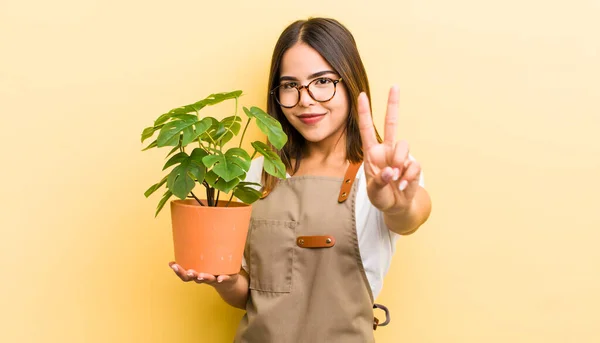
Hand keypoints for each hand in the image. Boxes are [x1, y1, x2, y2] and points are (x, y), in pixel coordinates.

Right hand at [168, 262, 238, 287]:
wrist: (229, 283)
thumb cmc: (213, 269)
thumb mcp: (204, 262)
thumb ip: (196, 255)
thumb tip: (185, 240)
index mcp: (197, 275)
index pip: (185, 275)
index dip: (178, 271)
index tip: (172, 264)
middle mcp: (204, 278)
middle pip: (194, 278)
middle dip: (190, 275)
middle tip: (188, 271)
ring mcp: (215, 279)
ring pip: (208, 279)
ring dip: (204, 278)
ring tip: (200, 276)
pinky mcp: (226, 278)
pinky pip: (224, 279)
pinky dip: (222, 279)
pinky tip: (220, 278)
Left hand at [357, 86, 421, 213]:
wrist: (397, 206)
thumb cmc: (381, 196)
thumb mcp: (373, 193)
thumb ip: (379, 182)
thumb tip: (390, 172)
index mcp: (372, 153)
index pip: (367, 129)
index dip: (364, 112)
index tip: (361, 95)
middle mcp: (387, 150)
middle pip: (391, 123)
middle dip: (393, 104)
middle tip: (395, 86)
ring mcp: (401, 157)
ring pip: (404, 146)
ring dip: (399, 162)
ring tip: (394, 179)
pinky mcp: (413, 165)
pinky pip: (413, 165)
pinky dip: (407, 177)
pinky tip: (402, 186)